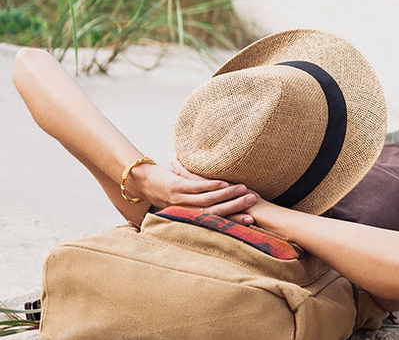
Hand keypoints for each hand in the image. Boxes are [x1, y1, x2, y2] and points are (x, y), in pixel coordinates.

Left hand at [128, 160, 255, 221]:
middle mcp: (184, 211)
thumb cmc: (163, 192)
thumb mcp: (179, 205)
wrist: (140, 181)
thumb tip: (219, 212)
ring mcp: (179, 199)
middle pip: (214, 211)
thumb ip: (195, 209)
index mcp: (188, 217)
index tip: (251, 221)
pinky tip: (224, 184)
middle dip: (235, 208)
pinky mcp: (174, 186)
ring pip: (206, 200)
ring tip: (244, 191)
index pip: (214, 221)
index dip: (233, 221)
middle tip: (252, 203)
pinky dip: (211, 186)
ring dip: (227, 196)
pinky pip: (195, 187)